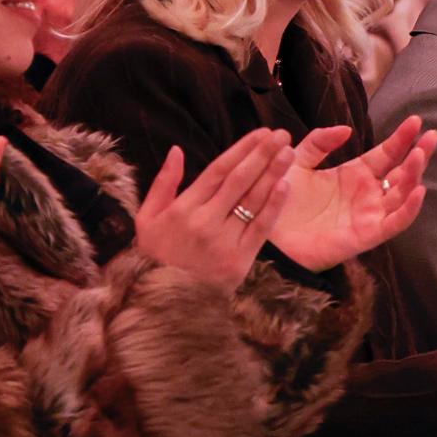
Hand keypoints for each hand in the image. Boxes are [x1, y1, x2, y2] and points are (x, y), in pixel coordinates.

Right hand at [135, 129, 293, 289]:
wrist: (162, 303)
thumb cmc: (155, 256)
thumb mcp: (147, 218)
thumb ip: (163, 183)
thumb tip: (177, 151)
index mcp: (182, 208)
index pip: (218, 170)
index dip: (242, 149)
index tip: (261, 133)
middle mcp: (204, 221)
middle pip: (239, 180)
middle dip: (262, 154)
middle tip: (281, 135)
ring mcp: (223, 241)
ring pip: (252, 201)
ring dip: (273, 174)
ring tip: (288, 153)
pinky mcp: (239, 260)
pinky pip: (259, 228)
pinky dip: (273, 207)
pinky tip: (285, 186)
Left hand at [269, 116, 436, 271]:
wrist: (265, 232)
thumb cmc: (279, 198)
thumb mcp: (297, 161)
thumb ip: (319, 142)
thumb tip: (347, 130)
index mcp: (354, 176)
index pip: (386, 154)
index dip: (401, 138)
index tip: (415, 120)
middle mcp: (367, 195)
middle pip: (402, 173)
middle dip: (419, 154)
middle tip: (432, 136)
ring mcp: (369, 215)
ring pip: (402, 194)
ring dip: (414, 175)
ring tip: (420, 155)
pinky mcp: (367, 235)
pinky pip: (395, 223)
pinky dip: (409, 209)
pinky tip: (419, 190)